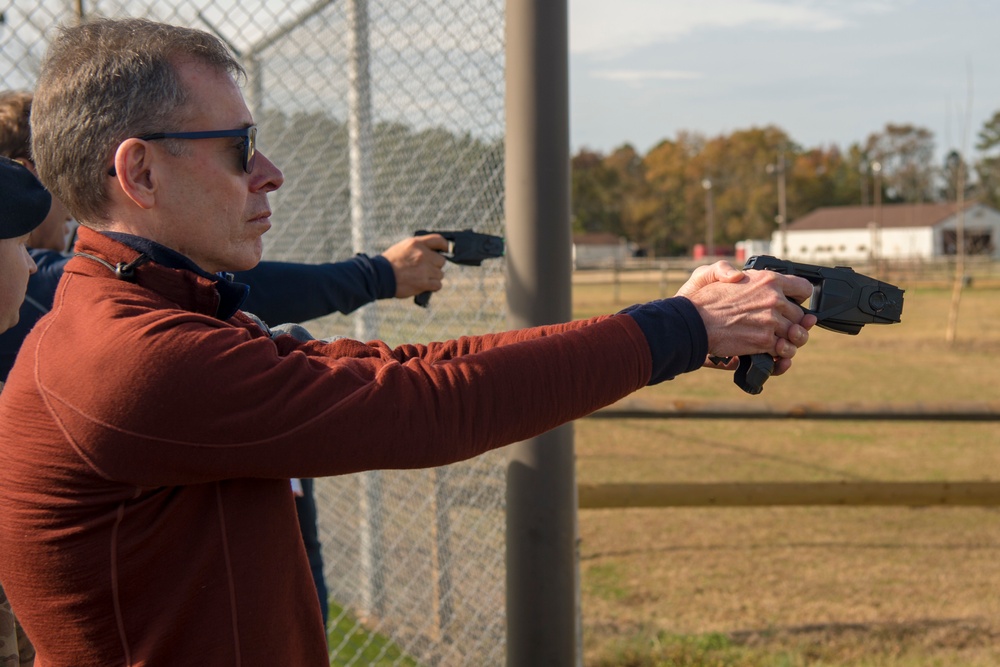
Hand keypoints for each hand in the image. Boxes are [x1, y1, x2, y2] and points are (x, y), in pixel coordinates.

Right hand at [380, 234, 448, 297]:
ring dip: (433, 277)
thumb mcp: (403, 247)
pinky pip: (438, 285)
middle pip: (442, 260)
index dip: (445, 246)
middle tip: (425, 269)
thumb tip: (432, 252)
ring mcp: (425, 269)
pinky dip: (433, 286)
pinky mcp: (424, 283)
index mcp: (417, 243)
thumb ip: (418, 247)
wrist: (380, 276)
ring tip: (421, 278)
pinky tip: (424, 285)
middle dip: (435, 265)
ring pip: (440, 274)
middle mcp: (423, 255)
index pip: (439, 240)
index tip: (445, 250)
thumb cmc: (390, 263)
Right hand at [681, 265, 816, 368]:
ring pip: (795, 333)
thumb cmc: (707, 300)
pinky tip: (773, 349)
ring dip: (790, 339)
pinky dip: (780, 352)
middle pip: (799, 314)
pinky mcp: (765, 340)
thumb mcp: (730, 276)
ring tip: (781, 340)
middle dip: (792, 321)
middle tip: (780, 325)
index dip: (800, 297)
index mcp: (769, 280)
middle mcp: (774, 298)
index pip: (803, 288)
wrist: (695, 321)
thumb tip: (752, 279)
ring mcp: (771, 320)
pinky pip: (784, 348)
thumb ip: (751, 277)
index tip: (794, 302)